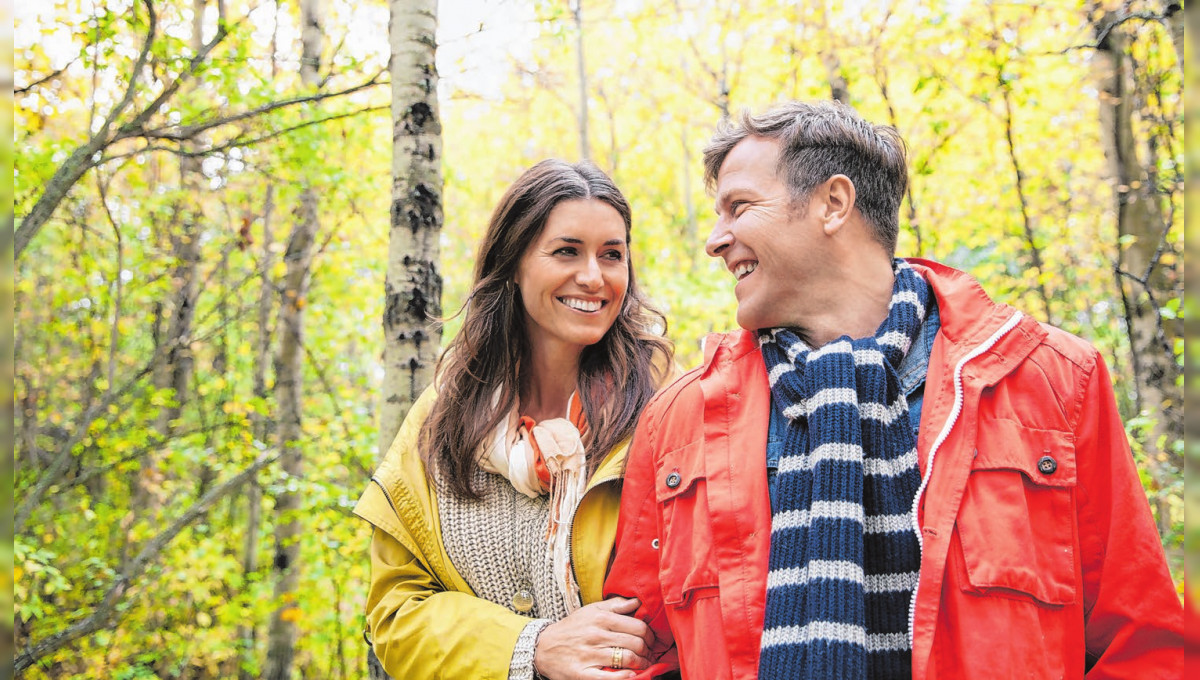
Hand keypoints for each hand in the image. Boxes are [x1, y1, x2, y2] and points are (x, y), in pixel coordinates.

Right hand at [533, 597, 653, 679]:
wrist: (543, 647)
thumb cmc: (571, 628)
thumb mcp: (591, 610)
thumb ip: (615, 605)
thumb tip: (638, 601)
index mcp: (601, 618)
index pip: (638, 626)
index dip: (650, 635)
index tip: (652, 641)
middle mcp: (596, 635)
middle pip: (635, 643)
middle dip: (648, 651)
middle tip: (650, 654)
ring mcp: (589, 655)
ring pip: (627, 659)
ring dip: (641, 664)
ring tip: (644, 665)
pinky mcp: (582, 673)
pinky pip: (610, 677)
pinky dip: (625, 677)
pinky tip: (632, 675)